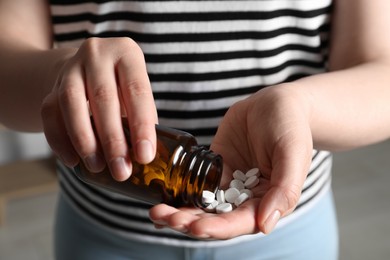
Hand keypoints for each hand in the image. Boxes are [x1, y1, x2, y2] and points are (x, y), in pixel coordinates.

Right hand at [41, 37, 157, 180]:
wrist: (86, 69)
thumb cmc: (121, 86)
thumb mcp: (136, 92)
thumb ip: (142, 117)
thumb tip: (146, 155)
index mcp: (126, 53)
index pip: (136, 91)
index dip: (141, 125)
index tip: (144, 156)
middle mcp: (96, 54)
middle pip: (103, 98)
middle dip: (113, 140)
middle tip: (121, 171)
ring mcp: (70, 68)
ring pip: (72, 104)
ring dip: (85, 141)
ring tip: (97, 167)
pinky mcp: (50, 87)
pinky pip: (50, 115)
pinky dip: (60, 141)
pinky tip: (73, 161)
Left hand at [149, 85, 312, 238]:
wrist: (275, 102)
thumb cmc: (291, 126)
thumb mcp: (293, 153)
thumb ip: (285, 189)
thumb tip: (266, 225)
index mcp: (267, 200)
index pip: (241, 222)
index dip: (218, 227)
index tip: (195, 227)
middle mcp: (246, 197)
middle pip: (216, 218)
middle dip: (190, 222)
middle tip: (165, 218)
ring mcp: (228, 182)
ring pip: (202, 204)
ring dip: (180, 212)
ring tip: (157, 213)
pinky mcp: (214, 167)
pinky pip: (195, 184)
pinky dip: (179, 194)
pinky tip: (161, 201)